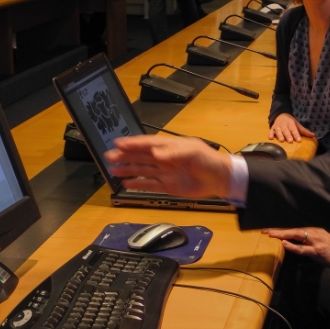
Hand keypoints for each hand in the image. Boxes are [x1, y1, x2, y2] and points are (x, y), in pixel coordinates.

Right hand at [105, 135, 232, 197]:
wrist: (220, 179)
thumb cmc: (209, 161)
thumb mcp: (193, 152)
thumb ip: (174, 153)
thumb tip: (157, 154)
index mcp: (170, 147)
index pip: (147, 144)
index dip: (132, 144)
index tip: (118, 143)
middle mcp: (165, 158)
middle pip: (140, 156)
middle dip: (125, 156)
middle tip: (109, 156)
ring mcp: (165, 172)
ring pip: (142, 170)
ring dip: (127, 169)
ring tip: (113, 169)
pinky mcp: (168, 185)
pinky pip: (149, 184)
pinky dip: (137, 184)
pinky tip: (126, 183)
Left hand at [263, 227, 329, 266]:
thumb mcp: (317, 238)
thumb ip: (305, 239)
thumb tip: (292, 240)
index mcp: (310, 230)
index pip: (292, 229)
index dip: (280, 229)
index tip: (268, 229)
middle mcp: (311, 233)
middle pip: (291, 230)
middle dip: (277, 230)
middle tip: (264, 230)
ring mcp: (313, 241)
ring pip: (295, 236)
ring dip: (282, 235)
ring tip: (271, 234)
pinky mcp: (315, 251)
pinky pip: (302, 248)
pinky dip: (292, 246)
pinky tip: (284, 243)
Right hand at [269, 113, 314, 142]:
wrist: (280, 114)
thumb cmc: (290, 122)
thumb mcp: (297, 125)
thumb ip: (304, 131)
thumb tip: (313, 135)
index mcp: (291, 123)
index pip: (294, 129)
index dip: (296, 135)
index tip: (299, 140)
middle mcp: (284, 125)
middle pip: (286, 130)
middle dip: (288, 135)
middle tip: (290, 141)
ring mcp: (277, 126)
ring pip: (278, 131)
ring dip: (280, 135)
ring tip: (282, 140)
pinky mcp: (272, 128)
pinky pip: (270, 131)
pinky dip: (270, 134)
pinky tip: (270, 138)